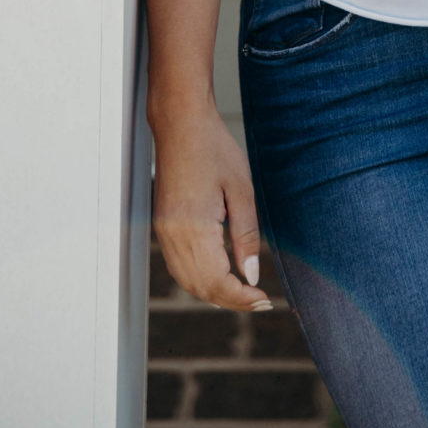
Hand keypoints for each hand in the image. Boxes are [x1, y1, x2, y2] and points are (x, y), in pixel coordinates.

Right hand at [150, 102, 273, 312]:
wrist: (181, 124)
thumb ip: (247, 236)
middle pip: (200, 288)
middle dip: (230, 301)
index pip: (217, 282)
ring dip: (214, 294)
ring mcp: (163, 232)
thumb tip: (252, 276)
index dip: (241, 298)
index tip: (265, 301)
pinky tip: (219, 278)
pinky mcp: (162, 226)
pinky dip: (198, 280)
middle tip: (259, 302)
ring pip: (187, 281)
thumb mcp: (241, 189)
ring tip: (243, 295)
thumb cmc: (214, 149)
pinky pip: (178, 267)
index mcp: (194, 228)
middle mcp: (173, 236)